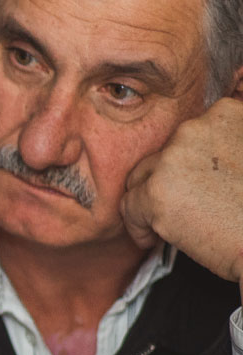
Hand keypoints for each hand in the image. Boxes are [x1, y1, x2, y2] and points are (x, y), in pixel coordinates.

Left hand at [123, 97, 242, 281]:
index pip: (186, 136)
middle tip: (190, 210)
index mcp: (225, 114)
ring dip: (152, 203)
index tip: (199, 187)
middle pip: (161, 156)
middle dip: (168, 184)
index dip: (188, 165)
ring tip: (176, 225)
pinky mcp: (156, 192)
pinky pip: (129, 207)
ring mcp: (173, 158)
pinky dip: (139, 227)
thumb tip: (198, 162)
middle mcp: (196, 128)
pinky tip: (156, 240)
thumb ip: (225, 144)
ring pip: (141, 179)